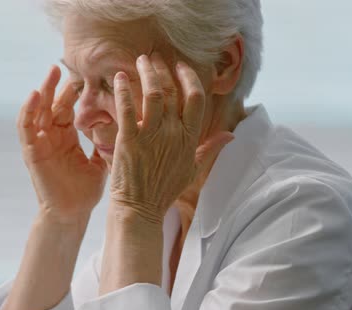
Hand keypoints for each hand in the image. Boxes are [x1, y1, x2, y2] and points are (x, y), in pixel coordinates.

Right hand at [18, 66, 107, 224]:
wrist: (72, 214)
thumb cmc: (86, 191)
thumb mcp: (102, 162)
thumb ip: (108, 144)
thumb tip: (130, 128)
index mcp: (68, 138)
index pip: (72, 108)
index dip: (79, 93)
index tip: (92, 75)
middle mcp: (53, 137)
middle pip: (55, 104)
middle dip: (62, 85)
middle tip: (71, 65)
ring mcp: (41, 143)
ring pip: (39, 110)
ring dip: (43, 90)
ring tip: (52, 71)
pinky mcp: (32, 152)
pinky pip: (26, 127)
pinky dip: (29, 110)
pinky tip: (35, 95)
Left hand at [109, 54, 233, 222]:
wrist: (140, 209)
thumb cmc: (165, 190)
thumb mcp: (194, 169)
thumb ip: (211, 148)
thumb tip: (231, 135)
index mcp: (189, 139)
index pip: (196, 99)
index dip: (190, 78)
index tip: (181, 67)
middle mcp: (173, 133)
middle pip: (172, 92)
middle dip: (164, 70)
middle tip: (155, 58)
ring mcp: (152, 136)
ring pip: (153, 94)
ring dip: (147, 73)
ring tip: (141, 61)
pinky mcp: (129, 140)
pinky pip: (127, 108)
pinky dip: (124, 90)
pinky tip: (121, 77)